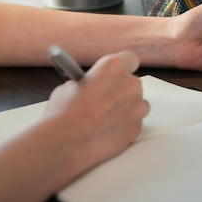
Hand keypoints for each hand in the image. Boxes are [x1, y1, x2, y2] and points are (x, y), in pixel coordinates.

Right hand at [43, 51, 149, 174]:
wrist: (66, 142)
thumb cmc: (63, 113)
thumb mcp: (69, 87)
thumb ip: (88, 84)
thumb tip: (91, 87)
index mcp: (113, 66)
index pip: (129, 59)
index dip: (122, 68)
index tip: (116, 74)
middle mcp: (130, 83)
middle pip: (133, 83)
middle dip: (122, 91)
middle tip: (107, 99)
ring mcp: (136, 106)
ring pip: (138, 104)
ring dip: (127, 108)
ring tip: (106, 118)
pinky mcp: (137, 127)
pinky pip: (135, 123)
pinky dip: (125, 126)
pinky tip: (107, 131)